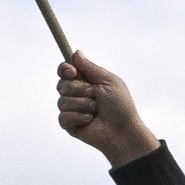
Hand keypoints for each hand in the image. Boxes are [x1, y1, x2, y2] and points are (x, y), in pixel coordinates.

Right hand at [55, 51, 161, 169]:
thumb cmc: (120, 106)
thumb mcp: (108, 81)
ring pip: (62, 101)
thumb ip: (90, 67)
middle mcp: (76, 94)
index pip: (65, 70)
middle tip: (94, 95)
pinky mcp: (69, 124)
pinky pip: (63, 116)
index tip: (72, 72)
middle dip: (79, 89)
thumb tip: (76, 53)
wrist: (123, 131)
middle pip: (61, 84)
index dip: (65, 69)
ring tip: (96, 110)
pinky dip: (78, 117)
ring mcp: (72, 109)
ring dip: (82, 104)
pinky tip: (89, 120)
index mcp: (85, 81)